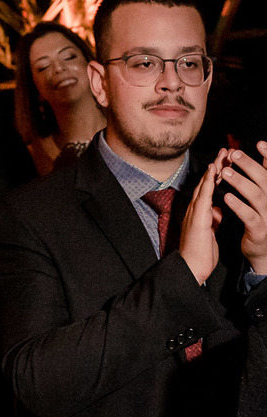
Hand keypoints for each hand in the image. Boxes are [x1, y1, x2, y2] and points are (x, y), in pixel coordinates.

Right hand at [180, 155, 224, 284]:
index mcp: (200, 213)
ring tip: (223, 154)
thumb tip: (217, 211)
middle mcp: (195, 209)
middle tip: (226, 150)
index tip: (226, 161)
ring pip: (205, 185)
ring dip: (214, 168)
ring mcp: (195, 211)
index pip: (210, 189)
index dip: (218, 174)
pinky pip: (204, 195)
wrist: (191, 267)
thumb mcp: (209, 232)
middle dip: (217, 166)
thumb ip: (212, 219)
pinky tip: (213, 170)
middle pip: (207, 182)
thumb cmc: (200, 253)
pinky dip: (208, 181)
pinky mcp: (198, 217)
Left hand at [219, 142, 266, 274]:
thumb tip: (256, 154)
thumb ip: (258, 180)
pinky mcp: (259, 229)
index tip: (260, 143)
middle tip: (234, 154)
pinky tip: (227, 197)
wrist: (261, 250)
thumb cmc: (259, 219)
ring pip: (257, 195)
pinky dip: (239, 205)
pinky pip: (250, 216)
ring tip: (226, 172)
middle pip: (263, 179)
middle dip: (249, 165)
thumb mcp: (260, 198)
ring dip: (241, 182)